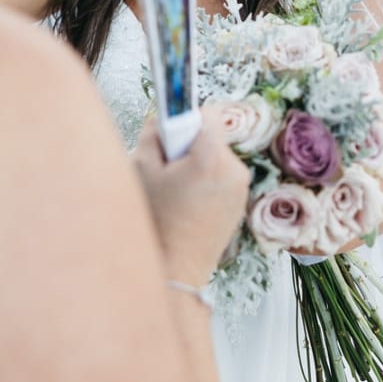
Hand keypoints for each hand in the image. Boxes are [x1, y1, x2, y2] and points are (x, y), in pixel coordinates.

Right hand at [133, 107, 249, 285]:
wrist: (176, 268)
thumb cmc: (157, 220)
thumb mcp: (142, 168)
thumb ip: (154, 132)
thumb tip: (165, 116)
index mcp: (211, 158)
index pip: (208, 113)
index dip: (186, 119)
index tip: (172, 134)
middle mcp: (234, 170)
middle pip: (210, 137)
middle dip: (189, 147)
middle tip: (168, 171)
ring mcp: (240, 188)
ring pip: (216, 158)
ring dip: (197, 165)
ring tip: (177, 193)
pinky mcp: (240, 203)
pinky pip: (221, 178)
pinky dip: (205, 183)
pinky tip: (188, 206)